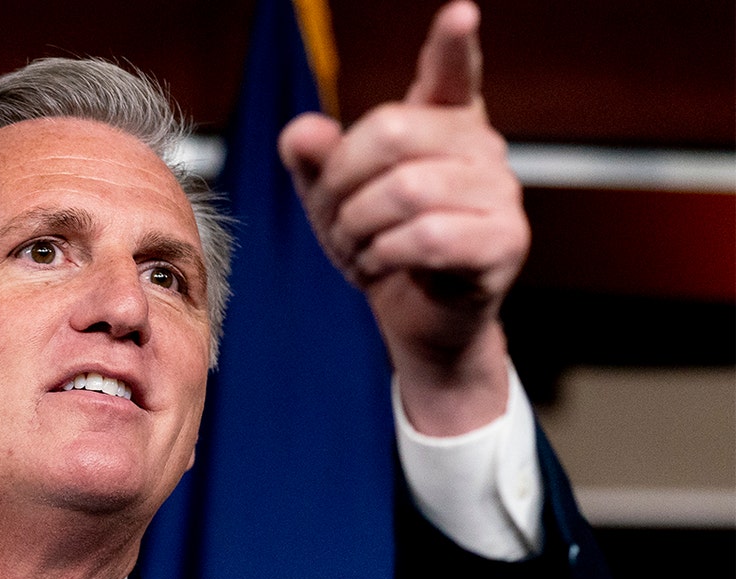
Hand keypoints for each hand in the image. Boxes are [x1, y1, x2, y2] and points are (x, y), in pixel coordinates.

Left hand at [278, 1, 528, 433]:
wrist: (414, 319)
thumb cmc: (380, 246)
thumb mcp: (332, 199)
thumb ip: (314, 160)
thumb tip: (302, 131)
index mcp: (443, 123)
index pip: (452, 73)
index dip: (453, 45)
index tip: (460, 14)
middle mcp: (481, 147)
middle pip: (392, 133)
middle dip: (342, 181)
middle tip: (336, 220)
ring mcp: (501, 193)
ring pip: (406, 191)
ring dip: (359, 228)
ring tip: (359, 250)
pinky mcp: (505, 242)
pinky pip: (427, 237)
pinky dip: (385, 257)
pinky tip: (383, 266)